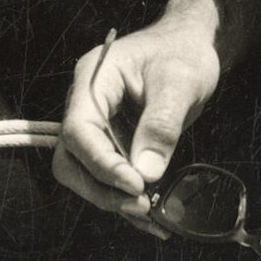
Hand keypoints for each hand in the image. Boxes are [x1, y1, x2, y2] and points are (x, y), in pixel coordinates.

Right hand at [53, 0, 220, 229]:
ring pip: (83, 172)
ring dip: (110, 197)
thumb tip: (145, 172)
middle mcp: (85, 103)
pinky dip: (124, 197)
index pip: (79, 130)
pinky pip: (106, 176)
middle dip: (100, 187)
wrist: (190, 44)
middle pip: (70, 158)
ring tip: (149, 213)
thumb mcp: (180, 82)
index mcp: (94, 79)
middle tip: (140, 203)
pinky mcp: (111, 140)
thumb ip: (161, 124)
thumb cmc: (183, 53)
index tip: (137, 185)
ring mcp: (96, 124)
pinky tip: (151, 216)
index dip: (102, 164)